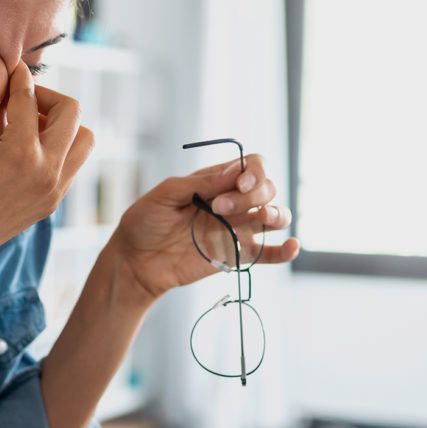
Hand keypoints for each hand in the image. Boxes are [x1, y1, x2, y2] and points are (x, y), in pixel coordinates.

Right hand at [0, 50, 95, 267]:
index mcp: (21, 152)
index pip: (29, 97)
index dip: (16, 75)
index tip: (7, 66)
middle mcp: (47, 171)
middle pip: (72, 112)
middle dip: (47, 96)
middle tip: (19, 99)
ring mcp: (55, 189)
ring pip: (84, 139)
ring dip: (62, 124)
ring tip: (28, 125)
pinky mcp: (53, 202)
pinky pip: (73, 163)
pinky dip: (59, 147)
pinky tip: (26, 148)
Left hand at [106, 154, 300, 300]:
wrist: (135, 261)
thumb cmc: (144, 222)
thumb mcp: (165, 195)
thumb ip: (200, 183)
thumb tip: (235, 171)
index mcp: (215, 181)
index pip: (252, 166)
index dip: (254, 172)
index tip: (239, 183)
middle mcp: (232, 202)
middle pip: (267, 188)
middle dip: (252, 194)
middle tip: (219, 208)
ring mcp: (237, 228)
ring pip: (275, 216)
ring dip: (277, 213)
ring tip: (262, 217)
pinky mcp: (237, 255)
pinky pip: (269, 253)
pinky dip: (285, 250)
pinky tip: (291, 246)